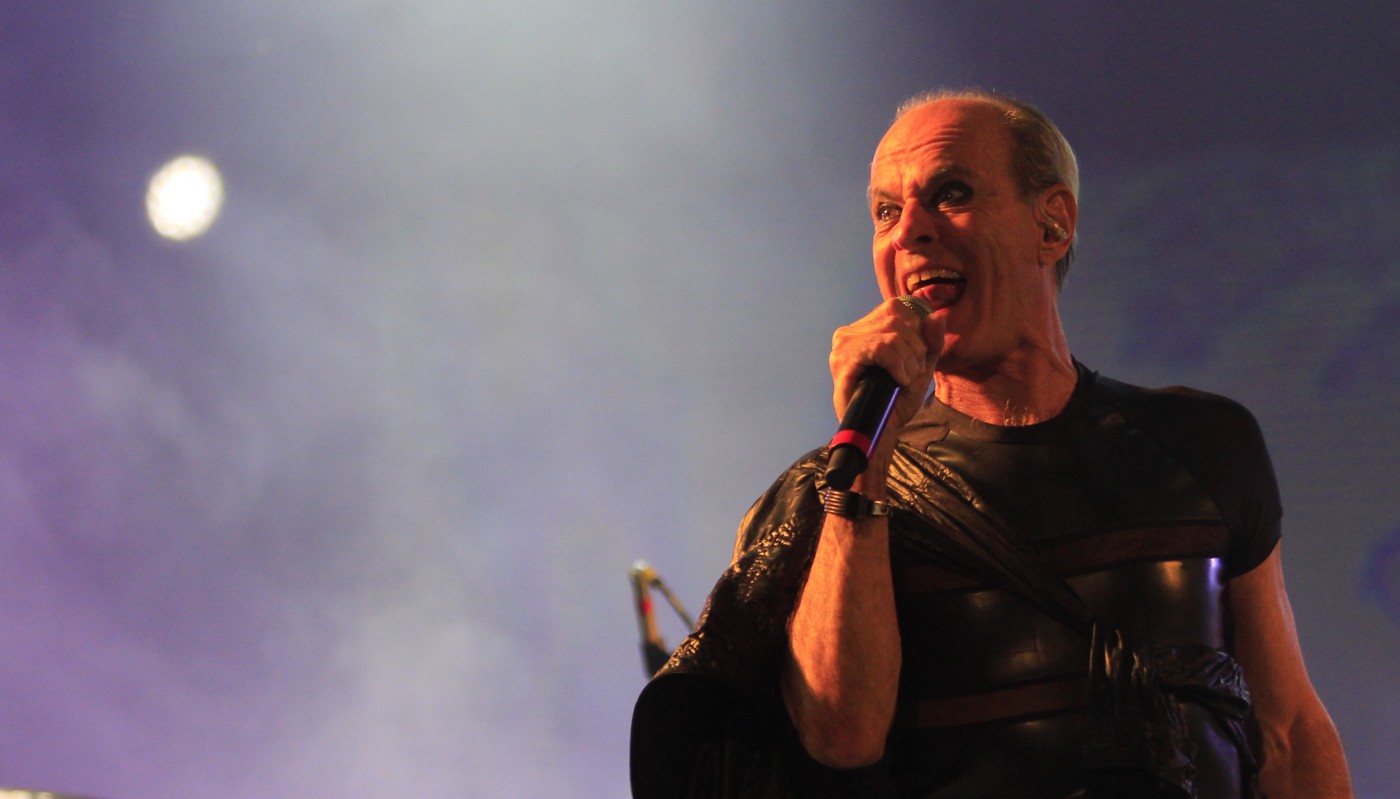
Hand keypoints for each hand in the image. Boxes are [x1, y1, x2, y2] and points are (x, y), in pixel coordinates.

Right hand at [829, 297, 944, 469]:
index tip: (918, 358)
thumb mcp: (922, 367)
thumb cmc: (896, 401)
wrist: (879, 430)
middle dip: (916, 348)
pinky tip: (898, 380)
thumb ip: (931, 342)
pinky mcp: (844, 360)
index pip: (900, 307)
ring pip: (892, 333)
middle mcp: (852, 331)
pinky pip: (882, 348)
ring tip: (905, 379)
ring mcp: (844, 344)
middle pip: (898, 317)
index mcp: (866, 328)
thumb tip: (936, 317)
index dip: (918, 330)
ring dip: (909, 360)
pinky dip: (898, 365)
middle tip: (912, 373)